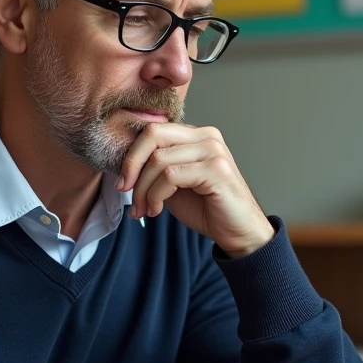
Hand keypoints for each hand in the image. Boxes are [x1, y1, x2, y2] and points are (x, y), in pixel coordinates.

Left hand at [118, 123, 273, 257]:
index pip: (153, 130)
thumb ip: (156, 168)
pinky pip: (170, 176)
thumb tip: (125, 166)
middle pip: (153, 135)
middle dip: (132, 165)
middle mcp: (206, 136)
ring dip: (143, 189)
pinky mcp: (216, 169)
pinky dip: (156, 195)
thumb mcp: (173, 184)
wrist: (238, 232)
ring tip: (144, 209)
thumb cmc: (207, 208)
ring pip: (159, 159)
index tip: (123, 182)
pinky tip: (157, 210)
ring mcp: (213, 151)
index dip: (131, 155)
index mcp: (195, 135)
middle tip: (125, 190)